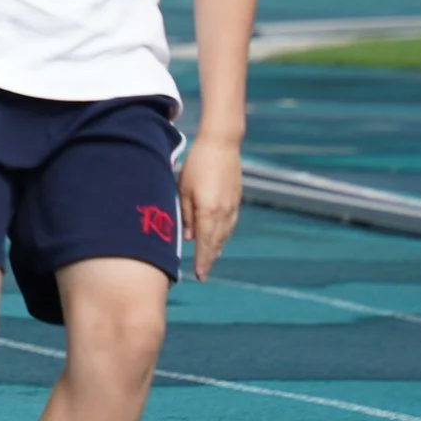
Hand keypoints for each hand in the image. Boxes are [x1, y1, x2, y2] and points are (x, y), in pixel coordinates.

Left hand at [177, 137, 240, 282]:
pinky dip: (223, 235)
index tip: (199, 276)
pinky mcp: (236, 199)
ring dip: (217, 248)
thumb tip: (189, 237)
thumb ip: (186, 215)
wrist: (222, 144)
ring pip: (224, 234)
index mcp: (209, 212)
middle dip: (209, 258)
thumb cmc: (197, 165)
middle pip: (216, 242)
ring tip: (210, 259)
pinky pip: (230, 224)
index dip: (202, 261)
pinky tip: (219, 238)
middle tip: (203, 273)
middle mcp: (224, 213)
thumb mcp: (184, 189)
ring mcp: (232, 206)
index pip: (205, 244)